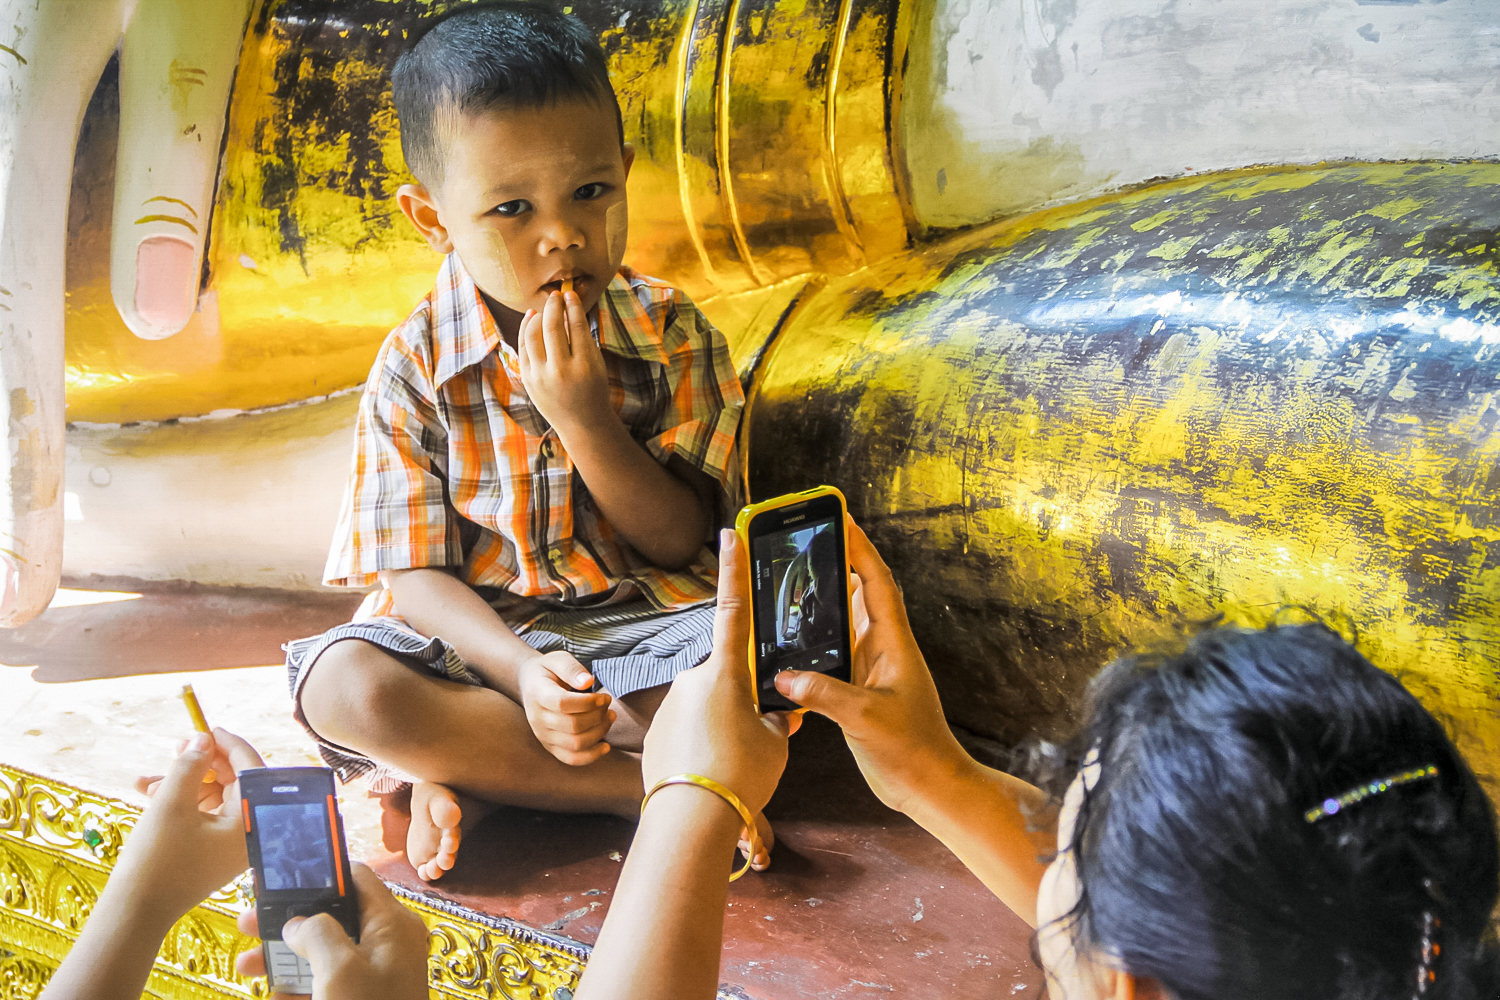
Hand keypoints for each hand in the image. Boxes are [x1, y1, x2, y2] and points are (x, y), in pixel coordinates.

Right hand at [117, 728, 265, 925]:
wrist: (134, 912)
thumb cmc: (156, 857)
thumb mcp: (171, 802)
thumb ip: (190, 764)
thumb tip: (203, 739)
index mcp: (251, 820)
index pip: (251, 769)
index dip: (228, 744)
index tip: (206, 728)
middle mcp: (249, 831)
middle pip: (232, 781)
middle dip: (201, 763)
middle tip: (176, 748)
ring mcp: (231, 844)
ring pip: (212, 796)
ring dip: (182, 783)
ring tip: (147, 780)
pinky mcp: (213, 851)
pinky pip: (202, 815)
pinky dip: (179, 802)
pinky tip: (146, 792)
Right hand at [234, 864, 428, 999]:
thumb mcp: (339, 969)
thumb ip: (317, 932)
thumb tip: (300, 921)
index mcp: (392, 924)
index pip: (356, 878)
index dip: (317, 872)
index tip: (277, 876)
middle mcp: (386, 945)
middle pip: (332, 917)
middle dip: (288, 920)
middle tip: (247, 922)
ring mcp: (374, 977)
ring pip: (323, 956)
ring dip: (284, 959)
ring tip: (245, 966)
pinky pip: (326, 988)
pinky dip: (298, 990)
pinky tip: (273, 998)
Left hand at [517, 289, 612, 435]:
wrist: (581, 423)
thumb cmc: (593, 390)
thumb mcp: (596, 364)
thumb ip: (583, 339)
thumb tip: (568, 310)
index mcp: (584, 365)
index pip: (575, 326)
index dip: (572, 306)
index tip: (570, 294)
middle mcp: (560, 370)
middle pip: (552, 327)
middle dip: (553, 306)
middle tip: (556, 296)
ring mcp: (540, 376)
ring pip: (533, 334)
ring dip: (538, 316)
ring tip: (544, 309)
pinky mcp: (528, 379)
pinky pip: (523, 347)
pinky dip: (525, 329)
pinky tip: (531, 318)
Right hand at [518, 651, 616, 764]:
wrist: (530, 685)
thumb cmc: (548, 671)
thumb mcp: (557, 659)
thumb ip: (571, 668)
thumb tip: (588, 682)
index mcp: (538, 694)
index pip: (563, 704)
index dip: (588, 703)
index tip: (604, 696)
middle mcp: (538, 719)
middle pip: (572, 726)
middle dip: (598, 716)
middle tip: (608, 704)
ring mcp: (543, 735)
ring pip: (575, 744)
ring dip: (599, 732)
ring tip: (609, 717)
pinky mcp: (550, 747)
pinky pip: (571, 759)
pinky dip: (591, 756)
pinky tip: (605, 745)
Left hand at [642, 529, 796, 814]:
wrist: (690, 819)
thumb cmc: (740, 775)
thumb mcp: (775, 743)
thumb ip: (777, 717)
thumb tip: (779, 711)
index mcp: (728, 672)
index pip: (735, 609)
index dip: (735, 570)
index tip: (729, 533)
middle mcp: (694, 679)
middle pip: (727, 681)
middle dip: (742, 704)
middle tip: (754, 743)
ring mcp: (670, 705)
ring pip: (707, 710)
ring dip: (722, 731)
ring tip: (732, 769)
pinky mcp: (655, 732)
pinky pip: (688, 734)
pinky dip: (702, 750)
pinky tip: (711, 777)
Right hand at [773, 517, 967, 815]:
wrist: (928, 786)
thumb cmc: (913, 750)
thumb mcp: (867, 719)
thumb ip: (826, 695)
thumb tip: (785, 677)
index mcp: (893, 644)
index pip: (876, 583)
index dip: (859, 548)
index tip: (840, 518)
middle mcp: (883, 648)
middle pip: (858, 592)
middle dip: (837, 561)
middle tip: (808, 537)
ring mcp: (871, 667)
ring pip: (844, 620)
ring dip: (824, 598)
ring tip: (793, 575)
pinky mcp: (859, 688)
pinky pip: (833, 652)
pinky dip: (814, 639)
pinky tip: (791, 638)